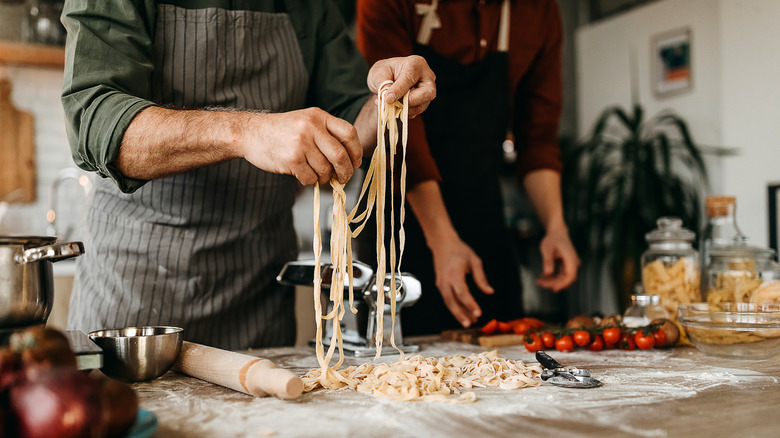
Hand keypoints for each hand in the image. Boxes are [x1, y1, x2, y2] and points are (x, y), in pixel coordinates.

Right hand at [241, 108, 361, 184]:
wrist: (250, 133)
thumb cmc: (281, 131)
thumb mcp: (305, 121)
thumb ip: (326, 134)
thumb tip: (349, 160)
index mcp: (318, 116)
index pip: (349, 133)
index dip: (356, 151)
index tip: (355, 162)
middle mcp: (311, 127)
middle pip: (340, 155)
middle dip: (345, 172)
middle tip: (343, 178)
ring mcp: (301, 143)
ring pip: (325, 170)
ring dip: (324, 178)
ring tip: (317, 174)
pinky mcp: (291, 159)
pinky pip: (310, 178)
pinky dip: (310, 181)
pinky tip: (303, 174)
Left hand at [367, 55, 435, 118]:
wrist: (388, 79)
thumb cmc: (384, 71)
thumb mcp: (378, 72)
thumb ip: (383, 83)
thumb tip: (388, 98)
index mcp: (415, 64)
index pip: (410, 78)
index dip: (399, 90)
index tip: (388, 99)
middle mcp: (426, 77)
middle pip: (427, 93)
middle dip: (408, 102)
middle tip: (392, 104)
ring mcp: (428, 91)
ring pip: (421, 105)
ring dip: (403, 109)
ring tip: (388, 106)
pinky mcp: (424, 103)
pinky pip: (416, 112)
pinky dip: (403, 113)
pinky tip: (393, 108)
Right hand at [430, 238, 493, 327]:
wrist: (442, 244)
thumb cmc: (460, 251)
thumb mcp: (474, 261)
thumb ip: (481, 278)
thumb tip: (490, 292)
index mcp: (454, 273)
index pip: (462, 292)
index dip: (470, 304)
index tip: (479, 313)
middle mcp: (445, 280)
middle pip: (452, 301)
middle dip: (461, 314)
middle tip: (470, 324)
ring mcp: (441, 284)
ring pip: (448, 303)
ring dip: (458, 313)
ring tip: (469, 322)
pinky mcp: (440, 285)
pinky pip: (447, 299)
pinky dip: (454, 308)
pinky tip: (464, 313)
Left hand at [536, 227, 579, 291]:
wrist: (556, 231)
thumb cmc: (553, 238)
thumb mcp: (547, 249)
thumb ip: (548, 261)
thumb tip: (548, 273)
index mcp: (571, 258)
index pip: (570, 275)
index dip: (562, 284)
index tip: (553, 288)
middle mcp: (573, 262)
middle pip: (566, 278)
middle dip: (553, 283)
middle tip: (541, 283)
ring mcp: (570, 264)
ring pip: (562, 277)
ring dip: (552, 280)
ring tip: (540, 281)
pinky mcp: (566, 264)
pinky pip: (560, 273)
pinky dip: (552, 276)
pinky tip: (543, 276)